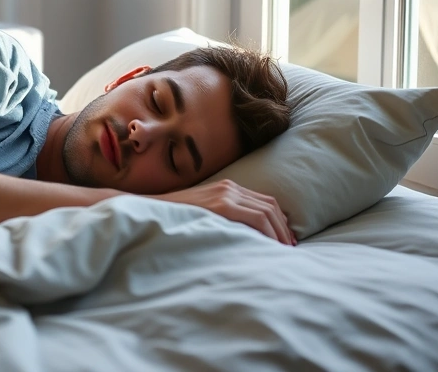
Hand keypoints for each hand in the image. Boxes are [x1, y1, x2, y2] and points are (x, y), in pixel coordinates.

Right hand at [153, 179, 296, 245]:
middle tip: (288, 249)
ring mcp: (225, 194)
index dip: (279, 221)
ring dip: (279, 233)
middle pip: (270, 206)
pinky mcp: (221, 205)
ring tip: (282, 251)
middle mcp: (229, 187)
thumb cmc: (173, 218)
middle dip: (283, 228)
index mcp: (226, 188)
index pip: (264, 201)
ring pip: (267, 211)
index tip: (284, 240)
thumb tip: (244, 236)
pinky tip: (269, 247)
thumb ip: (222, 217)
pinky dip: (269, 233)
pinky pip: (257, 218)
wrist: (148, 211)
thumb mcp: (203, 214)